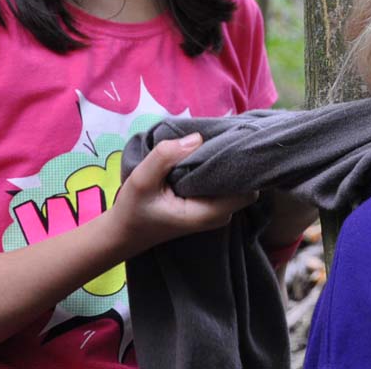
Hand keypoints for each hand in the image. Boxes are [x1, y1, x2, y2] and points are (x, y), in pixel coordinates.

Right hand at [110, 133, 257, 255]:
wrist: (123, 232)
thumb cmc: (132, 209)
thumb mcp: (141, 180)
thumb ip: (165, 157)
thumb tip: (197, 138)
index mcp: (208, 214)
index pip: (247, 189)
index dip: (243, 165)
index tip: (231, 143)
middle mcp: (219, 215)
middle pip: (245, 184)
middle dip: (236, 161)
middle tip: (220, 138)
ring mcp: (215, 211)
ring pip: (236, 183)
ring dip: (226, 164)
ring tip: (211, 144)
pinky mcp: (209, 206)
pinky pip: (225, 184)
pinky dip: (218, 170)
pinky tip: (205, 156)